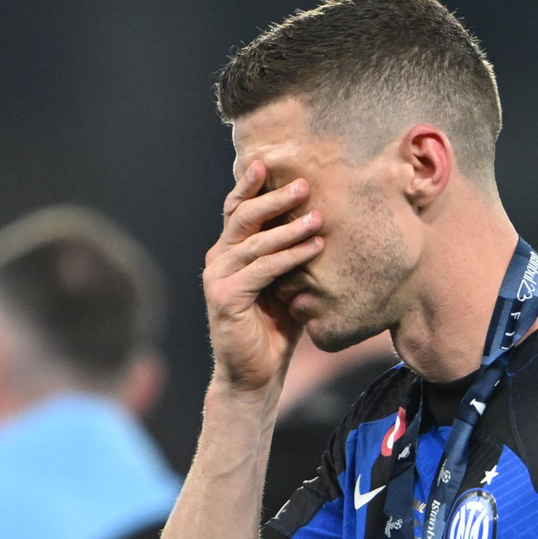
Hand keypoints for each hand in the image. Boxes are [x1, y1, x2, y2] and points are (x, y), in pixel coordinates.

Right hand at [204, 161, 324, 393]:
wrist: (254, 376)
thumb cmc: (274, 329)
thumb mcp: (285, 284)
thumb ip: (290, 255)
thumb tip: (319, 220)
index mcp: (228, 252)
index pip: (237, 210)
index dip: (250, 185)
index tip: (268, 162)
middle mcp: (218, 260)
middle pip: (243, 216)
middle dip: (273, 197)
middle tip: (303, 183)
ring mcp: (218, 278)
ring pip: (255, 241)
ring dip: (289, 227)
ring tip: (318, 217)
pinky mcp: (226, 298)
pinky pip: (262, 269)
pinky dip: (289, 256)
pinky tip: (313, 247)